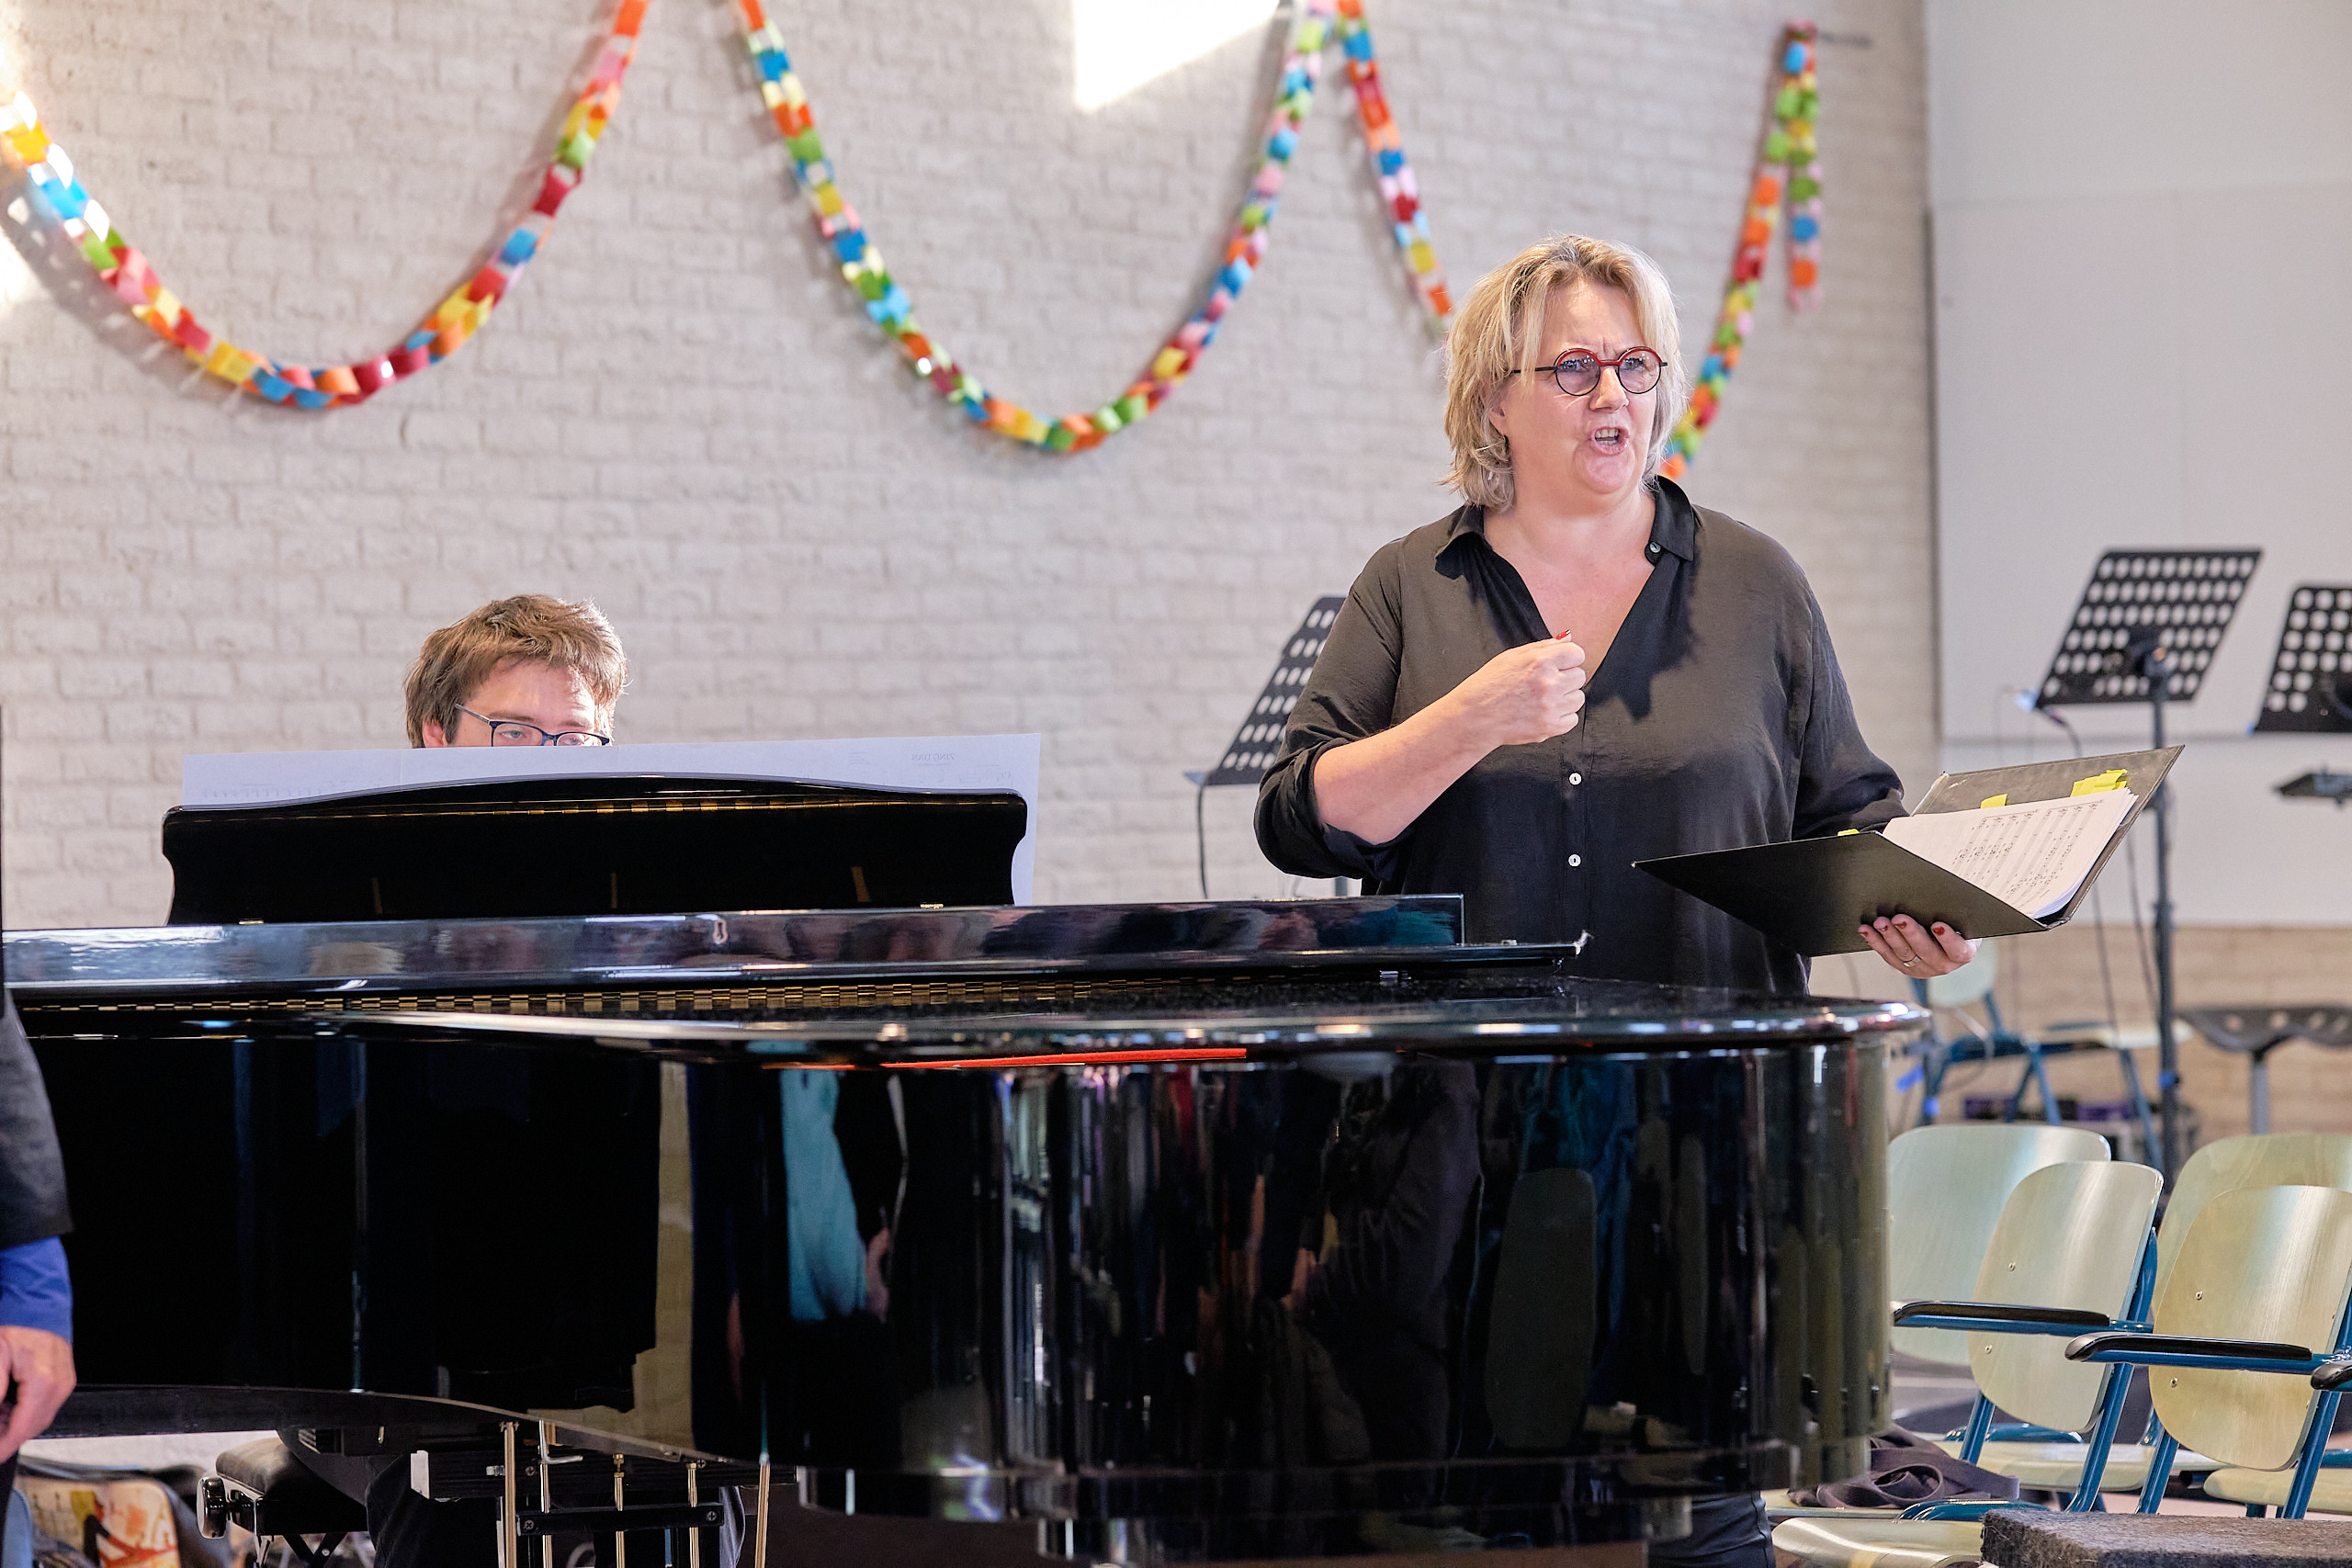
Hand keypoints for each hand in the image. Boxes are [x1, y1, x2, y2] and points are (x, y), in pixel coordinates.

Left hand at [0, 1324, 75, 1460]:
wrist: (40, 1308)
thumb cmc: (18, 1328)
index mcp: (44, 1383)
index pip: (22, 1430)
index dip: (4, 1447)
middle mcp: (60, 1386)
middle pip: (33, 1428)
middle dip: (9, 1438)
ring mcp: (65, 1384)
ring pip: (40, 1420)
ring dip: (17, 1426)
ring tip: (0, 1419)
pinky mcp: (64, 1382)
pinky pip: (46, 1407)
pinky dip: (27, 1414)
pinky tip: (10, 1408)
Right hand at [1443, 634, 1588, 748]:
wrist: (1473, 717)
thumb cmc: (1488, 686)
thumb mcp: (1511, 657)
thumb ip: (1543, 646)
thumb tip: (1567, 637)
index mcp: (1539, 661)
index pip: (1577, 653)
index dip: (1567, 659)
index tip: (1558, 664)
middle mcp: (1548, 683)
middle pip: (1579, 676)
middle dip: (1565, 678)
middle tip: (1544, 684)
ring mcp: (1551, 707)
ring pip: (1578, 698)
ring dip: (1564, 698)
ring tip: (1541, 699)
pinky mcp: (1550, 727)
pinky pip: (1573, 719)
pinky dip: (1561, 717)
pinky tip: (1542, 712)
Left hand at [1858, 915, 1978, 979]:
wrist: (1948, 940)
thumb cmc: (1957, 925)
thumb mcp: (1963, 921)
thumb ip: (1955, 914)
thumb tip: (1940, 896)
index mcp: (1962, 953)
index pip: (1957, 948)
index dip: (1948, 939)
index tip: (1937, 925)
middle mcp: (1942, 964)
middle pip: (1926, 950)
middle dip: (1911, 933)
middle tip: (1899, 919)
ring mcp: (1922, 968)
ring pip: (1903, 953)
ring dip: (1890, 936)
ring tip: (1881, 922)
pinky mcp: (1903, 966)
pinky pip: (1887, 954)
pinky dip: (1875, 941)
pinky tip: (1867, 930)